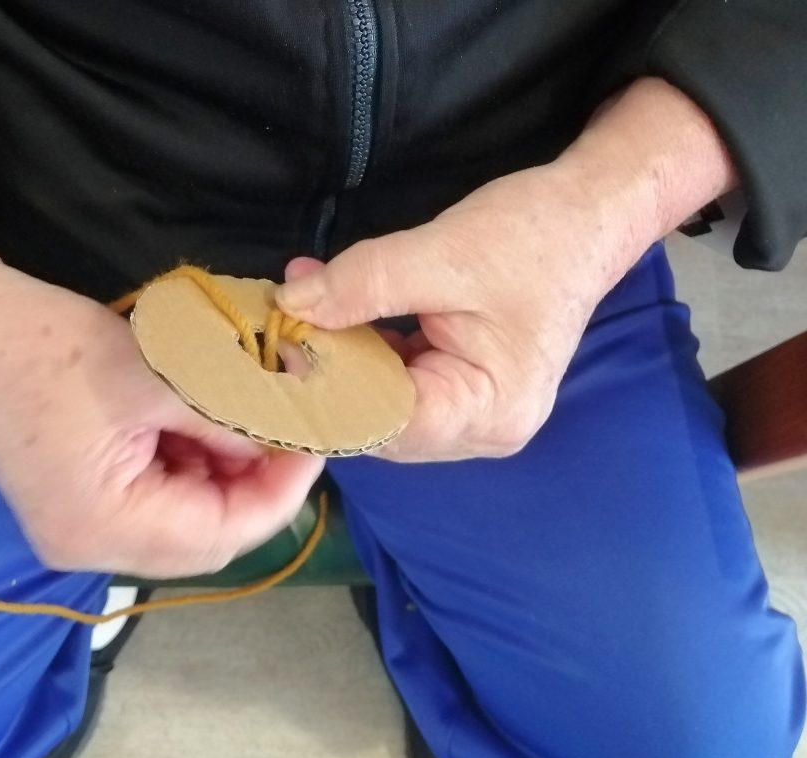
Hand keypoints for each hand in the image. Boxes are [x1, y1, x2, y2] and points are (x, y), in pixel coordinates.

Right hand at [0, 172, 323, 576]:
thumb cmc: (51, 344)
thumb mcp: (160, 378)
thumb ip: (232, 419)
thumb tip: (290, 438)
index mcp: (106, 529)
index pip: (223, 534)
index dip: (281, 492)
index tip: (315, 442)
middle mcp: (90, 548)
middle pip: (204, 537)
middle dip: (254, 485)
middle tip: (286, 429)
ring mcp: (77, 529)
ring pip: (182, 520)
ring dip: (222, 473)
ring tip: (243, 417)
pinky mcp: (73, 503)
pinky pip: (151, 501)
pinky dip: (187, 466)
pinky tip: (200, 423)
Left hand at [277, 79, 736, 461]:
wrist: (588, 215)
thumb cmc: (532, 235)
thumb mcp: (440, 253)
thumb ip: (360, 284)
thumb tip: (290, 305)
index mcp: (488, 412)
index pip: (385, 424)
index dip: (326, 391)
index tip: (279, 351)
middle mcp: (483, 431)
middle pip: (380, 422)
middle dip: (330, 373)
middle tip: (282, 327)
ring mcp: (476, 417)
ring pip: (384, 404)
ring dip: (344, 359)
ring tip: (305, 312)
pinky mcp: (466, 391)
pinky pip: (401, 385)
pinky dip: (367, 352)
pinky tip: (339, 315)